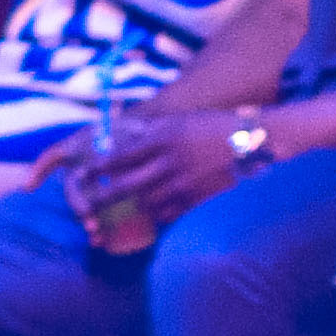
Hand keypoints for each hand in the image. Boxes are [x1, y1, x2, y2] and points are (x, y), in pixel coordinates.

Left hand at [78, 104, 255, 227]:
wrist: (250, 140)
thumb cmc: (211, 125)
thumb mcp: (178, 121)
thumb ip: (152, 132)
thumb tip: (125, 139)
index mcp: (161, 138)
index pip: (120, 156)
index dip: (100, 168)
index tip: (85, 173)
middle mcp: (169, 162)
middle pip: (126, 185)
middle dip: (103, 196)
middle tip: (89, 202)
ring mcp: (184, 182)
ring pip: (146, 202)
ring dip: (133, 205)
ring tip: (124, 207)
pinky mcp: (197, 197)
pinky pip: (169, 212)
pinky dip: (157, 214)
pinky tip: (153, 211)